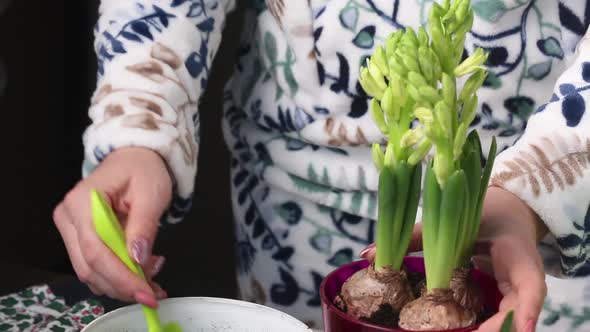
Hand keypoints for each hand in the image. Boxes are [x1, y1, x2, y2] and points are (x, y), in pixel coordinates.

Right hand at [53, 147, 172, 307]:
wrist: (135, 158)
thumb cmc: (143, 170)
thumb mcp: (151, 194)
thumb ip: (143, 226)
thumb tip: (138, 258)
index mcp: (82, 202)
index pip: (96, 251)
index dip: (120, 277)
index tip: (146, 292)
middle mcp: (68, 217)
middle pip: (89, 266)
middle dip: (123, 284)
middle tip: (155, 289)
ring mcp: (70, 228)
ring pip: (91, 271)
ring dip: (121, 282)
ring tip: (152, 273)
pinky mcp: (79, 236)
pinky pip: (96, 264)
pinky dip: (118, 274)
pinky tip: (141, 268)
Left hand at [359, 187, 547, 331]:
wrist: (510, 213)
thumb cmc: (487, 212)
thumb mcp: (456, 218)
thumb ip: (415, 236)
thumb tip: (368, 254)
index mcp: (519, 257)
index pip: (532, 288)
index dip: (527, 311)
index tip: (520, 329)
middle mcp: (524, 283)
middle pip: (518, 318)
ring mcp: (519, 297)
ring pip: (509, 324)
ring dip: (485, 331)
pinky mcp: (508, 303)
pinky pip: (497, 320)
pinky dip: (480, 328)